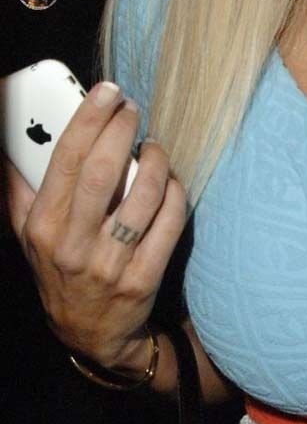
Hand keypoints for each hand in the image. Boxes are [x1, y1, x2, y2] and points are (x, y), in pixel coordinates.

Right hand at [5, 80, 185, 371]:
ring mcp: (110, 265)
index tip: (106, 90)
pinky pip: (169, 221)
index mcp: (42, 226)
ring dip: (154, 160)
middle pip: (103, 173)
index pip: (65, 161)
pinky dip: (175, 191)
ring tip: (152, 147)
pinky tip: (169, 180)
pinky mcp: (143, 278)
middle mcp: (72, 246)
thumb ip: (18, 186)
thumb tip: (10, 139)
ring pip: (143, 195)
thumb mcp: (28, 232)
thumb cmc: (60, 266)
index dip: (88, 120)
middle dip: (122, 129)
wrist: (90, 333)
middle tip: (132, 107)